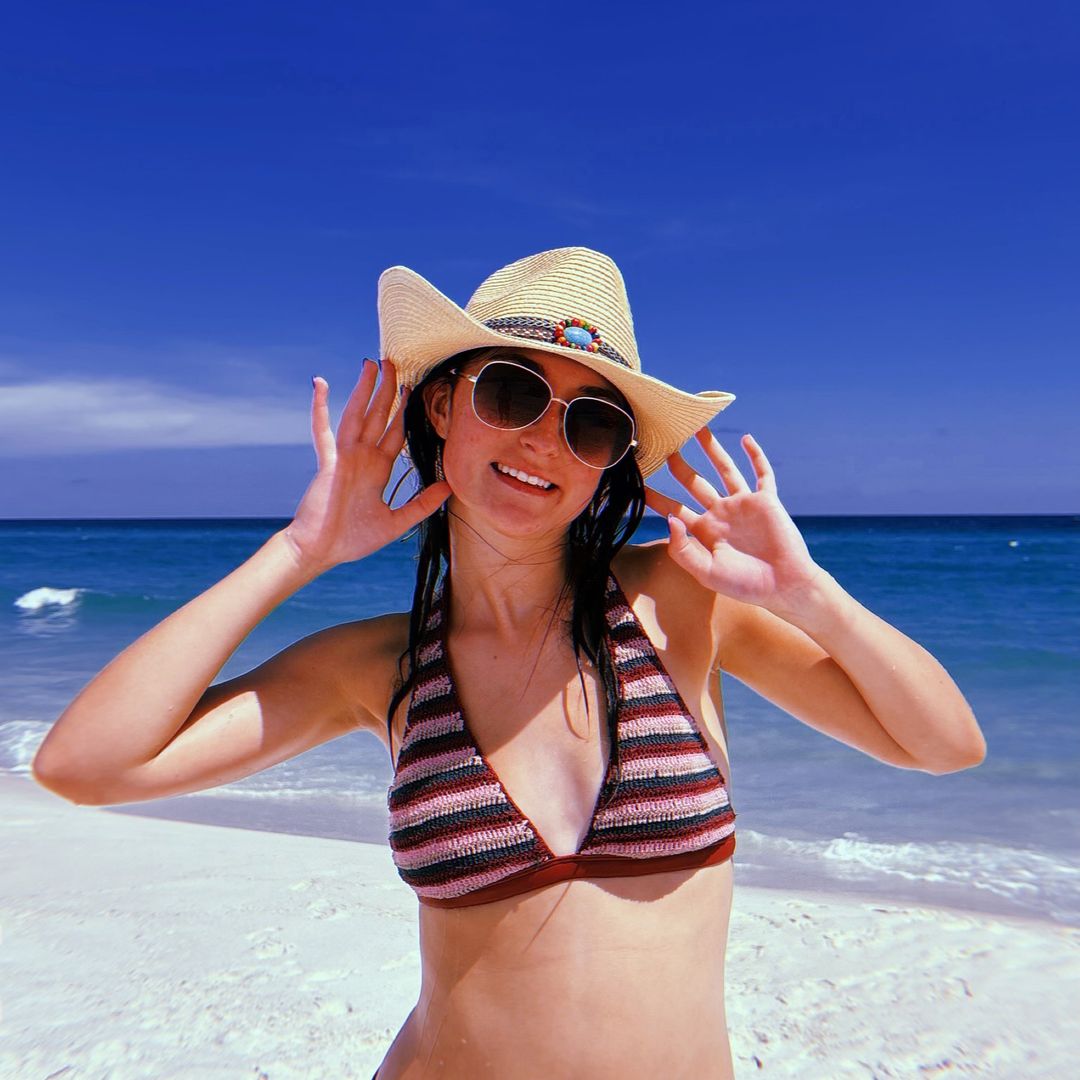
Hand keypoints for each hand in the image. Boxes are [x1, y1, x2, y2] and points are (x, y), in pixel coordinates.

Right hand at [281, 359, 450, 573]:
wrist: (322, 551)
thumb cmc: (354, 540)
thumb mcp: (397, 522)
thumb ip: (422, 504)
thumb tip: (449, 487)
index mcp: (377, 469)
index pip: (395, 433)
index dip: (404, 412)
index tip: (412, 389)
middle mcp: (362, 458)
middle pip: (378, 416)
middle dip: (387, 390)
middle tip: (394, 363)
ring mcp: (344, 457)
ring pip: (357, 415)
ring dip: (363, 389)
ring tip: (372, 364)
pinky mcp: (328, 462)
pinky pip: (323, 430)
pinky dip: (320, 406)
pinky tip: (321, 383)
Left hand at [643, 429, 824, 611]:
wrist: (784, 586)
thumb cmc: (745, 585)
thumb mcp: (706, 572)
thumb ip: (682, 549)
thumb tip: (670, 519)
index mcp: (704, 531)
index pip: (674, 508)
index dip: (656, 498)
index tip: (637, 483)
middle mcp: (721, 514)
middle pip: (695, 482)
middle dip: (679, 465)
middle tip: (663, 446)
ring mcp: (743, 505)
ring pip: (725, 469)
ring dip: (712, 449)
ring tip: (698, 428)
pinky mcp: (766, 501)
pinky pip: (762, 473)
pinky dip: (756, 455)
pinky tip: (746, 439)